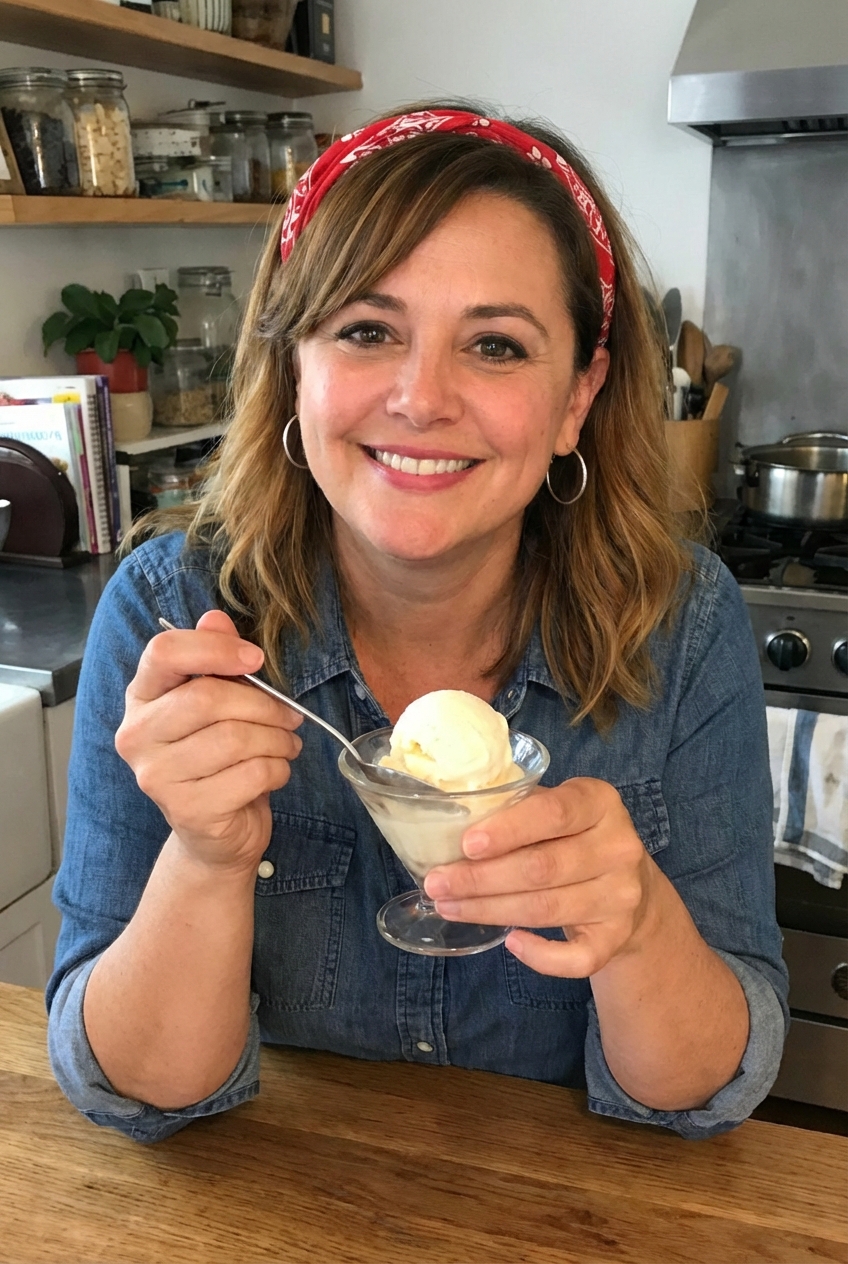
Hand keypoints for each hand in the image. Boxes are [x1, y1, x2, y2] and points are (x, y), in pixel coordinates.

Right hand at [115, 610, 302, 873]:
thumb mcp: (221, 702)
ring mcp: (155, 776)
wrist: (217, 832)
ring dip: (278, 739)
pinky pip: (250, 775)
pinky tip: (276, 772)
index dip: (215, 649)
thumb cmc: (220, 758)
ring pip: (235, 738)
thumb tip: (216, 617)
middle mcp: (137, 735)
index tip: (256, 659)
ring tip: (287, 744)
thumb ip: (215, 658)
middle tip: (291, 716)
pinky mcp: (185, 810)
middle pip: (207, 698)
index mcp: (142, 697)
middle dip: (264, 704)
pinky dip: (278, 770)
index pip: (163, 652)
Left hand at [423, 779, 657, 976]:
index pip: (553, 812)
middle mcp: (619, 847)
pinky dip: (540, 955)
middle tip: (437, 883)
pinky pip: (577, 957)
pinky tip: (509, 942)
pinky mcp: (618, 936)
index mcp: (600, 802)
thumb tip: (451, 821)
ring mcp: (622, 895)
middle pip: (542, 867)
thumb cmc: (573, 838)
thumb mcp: (554, 809)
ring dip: (491, 911)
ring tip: (449, 907)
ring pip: (548, 909)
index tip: (466, 844)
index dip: (508, 830)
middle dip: (481, 878)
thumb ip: (516, 808)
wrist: (630, 886)